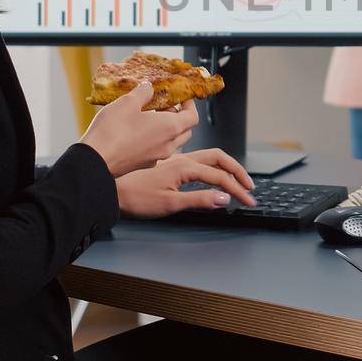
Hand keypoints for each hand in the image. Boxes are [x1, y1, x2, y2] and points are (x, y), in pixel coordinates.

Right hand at [79, 83, 198, 177]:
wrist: (95, 160)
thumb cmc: (112, 132)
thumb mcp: (128, 102)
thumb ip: (142, 92)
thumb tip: (148, 88)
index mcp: (170, 128)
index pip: (193, 116)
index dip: (189, 104)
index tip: (182, 96)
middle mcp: (167, 145)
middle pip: (185, 131)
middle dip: (180, 116)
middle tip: (167, 105)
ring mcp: (156, 157)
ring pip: (172, 142)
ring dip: (167, 129)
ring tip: (150, 116)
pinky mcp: (143, 164)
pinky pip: (157, 150)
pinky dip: (155, 139)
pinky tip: (138, 131)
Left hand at [114, 149, 257, 219]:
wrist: (112, 190)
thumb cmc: (136, 198)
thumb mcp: (169, 204)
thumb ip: (199, 200)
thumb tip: (224, 199)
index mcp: (185, 168)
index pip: (220, 178)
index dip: (237, 190)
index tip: (248, 201)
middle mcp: (183, 160)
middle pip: (219, 159)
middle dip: (237, 171)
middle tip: (249, 186)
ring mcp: (176, 160)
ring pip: (209, 156)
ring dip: (226, 165)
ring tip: (236, 178)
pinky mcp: (170, 165)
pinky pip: (198, 159)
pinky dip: (212, 165)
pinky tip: (211, 173)